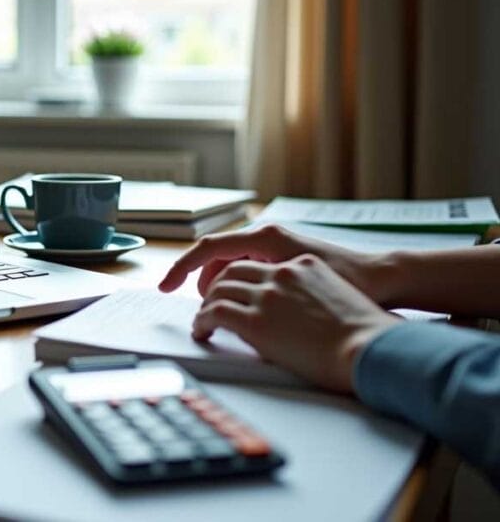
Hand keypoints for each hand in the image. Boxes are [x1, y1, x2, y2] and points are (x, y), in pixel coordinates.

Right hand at [159, 224, 392, 303]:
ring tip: (230, 313)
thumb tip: (219, 298)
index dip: (182, 268)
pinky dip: (240, 285)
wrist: (385, 278)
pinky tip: (251, 306)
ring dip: (222, 286)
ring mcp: (276, 246)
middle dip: (204, 284)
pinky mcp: (285, 257)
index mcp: (265, 238)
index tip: (165, 287)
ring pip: (231, 265)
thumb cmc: (348, 282)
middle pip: (216, 257)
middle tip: (208, 312)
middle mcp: (268, 236)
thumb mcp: (292, 284)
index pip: (208, 248)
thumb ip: (252, 288)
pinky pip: (248, 268)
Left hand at [193, 254, 397, 392]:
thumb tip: (292, 310)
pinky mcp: (257, 321)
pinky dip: (202, 321)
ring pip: (217, 290)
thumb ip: (305, 292)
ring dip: (205, 306)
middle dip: (211, 287)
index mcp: (300, 263)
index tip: (223, 285)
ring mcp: (268, 295)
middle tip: (206, 304)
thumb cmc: (362, 332)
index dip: (232, 274)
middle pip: (229, 270)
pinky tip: (202, 331)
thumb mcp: (333, 294)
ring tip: (202, 322)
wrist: (371, 348)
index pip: (254, 260)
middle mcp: (282, 272)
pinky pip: (214, 313)